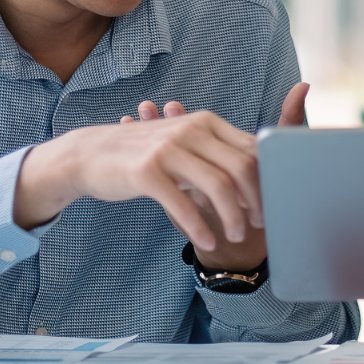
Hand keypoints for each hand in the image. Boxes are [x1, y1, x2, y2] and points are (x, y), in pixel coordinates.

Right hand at [12, 99, 265, 248]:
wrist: (90, 153)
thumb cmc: (145, 155)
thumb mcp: (184, 145)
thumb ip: (216, 155)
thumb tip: (256, 179)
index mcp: (206, 122)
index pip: (252, 149)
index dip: (268, 178)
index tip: (273, 203)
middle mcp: (191, 130)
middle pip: (242, 167)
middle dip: (257, 201)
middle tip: (260, 224)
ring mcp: (169, 149)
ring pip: (219, 186)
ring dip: (233, 218)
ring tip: (234, 237)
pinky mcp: (147, 172)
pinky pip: (184, 204)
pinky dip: (200, 228)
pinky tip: (208, 242)